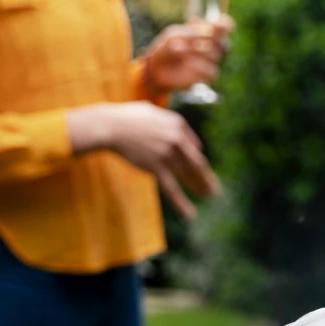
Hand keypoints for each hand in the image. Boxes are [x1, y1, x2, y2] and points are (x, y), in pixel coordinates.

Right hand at [68, 102, 218, 218]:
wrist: (110, 126)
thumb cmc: (127, 117)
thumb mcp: (153, 111)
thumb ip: (170, 121)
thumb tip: (182, 133)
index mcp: (177, 125)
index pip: (194, 146)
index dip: (197, 158)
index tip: (200, 168)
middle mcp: (177, 139)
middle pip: (197, 163)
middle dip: (206, 177)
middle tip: (214, 189)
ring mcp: (167, 154)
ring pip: (188, 175)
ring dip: (200, 187)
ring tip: (208, 196)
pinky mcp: (156, 167)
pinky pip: (171, 189)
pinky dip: (181, 203)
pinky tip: (190, 214)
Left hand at [143, 16, 234, 93]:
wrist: (156, 71)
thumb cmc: (164, 50)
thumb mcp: (171, 36)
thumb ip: (186, 34)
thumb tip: (199, 36)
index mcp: (203, 32)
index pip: (221, 26)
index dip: (225, 25)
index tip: (221, 25)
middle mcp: (209, 47)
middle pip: (224, 42)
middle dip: (215, 40)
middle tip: (203, 38)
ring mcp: (208, 62)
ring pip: (217, 55)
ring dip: (204, 52)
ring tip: (188, 51)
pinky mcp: (204, 76)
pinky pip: (213, 71)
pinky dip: (203, 66)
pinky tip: (189, 63)